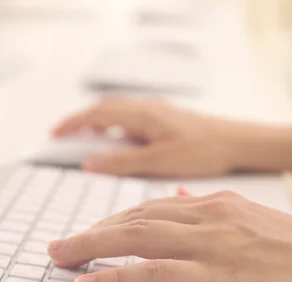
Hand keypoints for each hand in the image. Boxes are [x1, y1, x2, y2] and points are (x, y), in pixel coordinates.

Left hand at [48, 191, 291, 281]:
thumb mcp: (256, 224)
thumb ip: (215, 211)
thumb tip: (184, 197)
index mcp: (218, 205)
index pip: (152, 208)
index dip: (115, 221)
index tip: (92, 232)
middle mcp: (209, 216)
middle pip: (134, 218)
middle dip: (92, 231)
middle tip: (61, 245)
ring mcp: (211, 243)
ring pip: (136, 238)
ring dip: (90, 247)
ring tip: (59, 258)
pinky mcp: (216, 275)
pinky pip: (152, 274)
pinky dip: (114, 278)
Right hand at [52, 98, 259, 176]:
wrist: (236, 142)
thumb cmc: (203, 150)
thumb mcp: (158, 161)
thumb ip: (122, 162)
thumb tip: (90, 163)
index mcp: (141, 116)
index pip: (96, 114)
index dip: (73, 124)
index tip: (54, 134)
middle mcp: (146, 109)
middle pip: (104, 110)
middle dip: (81, 122)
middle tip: (63, 136)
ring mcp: (157, 113)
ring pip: (118, 113)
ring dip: (98, 123)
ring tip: (85, 140)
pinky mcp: (166, 120)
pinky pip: (131, 119)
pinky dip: (116, 127)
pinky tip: (120, 142)